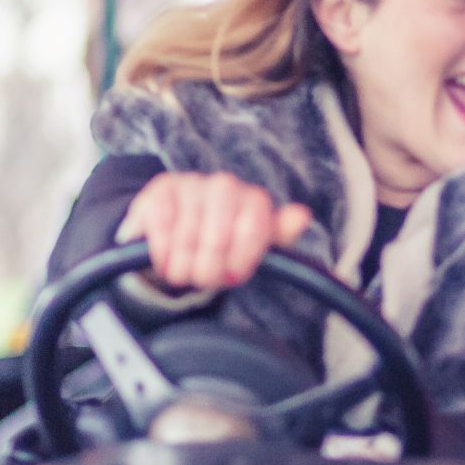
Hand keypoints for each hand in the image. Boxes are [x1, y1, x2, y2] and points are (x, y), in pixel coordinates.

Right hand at [115, 172, 313, 291]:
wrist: (181, 234)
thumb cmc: (226, 246)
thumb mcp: (257, 247)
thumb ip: (280, 234)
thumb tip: (302, 215)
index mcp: (254, 200)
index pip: (252, 231)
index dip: (239, 261)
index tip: (232, 279)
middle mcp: (225, 185)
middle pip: (217, 236)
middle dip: (208, 267)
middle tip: (202, 281)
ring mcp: (192, 183)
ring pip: (187, 234)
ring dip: (182, 264)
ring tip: (181, 275)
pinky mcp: (161, 188)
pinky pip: (161, 224)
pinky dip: (162, 250)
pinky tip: (164, 260)